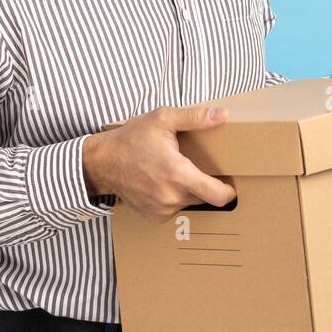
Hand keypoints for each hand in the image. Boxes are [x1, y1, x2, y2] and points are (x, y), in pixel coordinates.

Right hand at [83, 104, 235, 222]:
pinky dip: (173, 198)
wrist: (102, 162)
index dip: (229, 191)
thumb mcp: (162, 119)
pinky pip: (174, 209)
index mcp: (178, 173)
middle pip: (205, 197)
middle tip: (193, 167)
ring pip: (189, 202)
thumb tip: (222, 115)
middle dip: (205, 184)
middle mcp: (171, 196)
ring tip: (172, 172)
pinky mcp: (154, 216)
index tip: (229, 183)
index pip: (218, 196)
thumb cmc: (132, 139)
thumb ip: (194, 117)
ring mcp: (162, 209)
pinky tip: (161, 183)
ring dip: (187, 190)